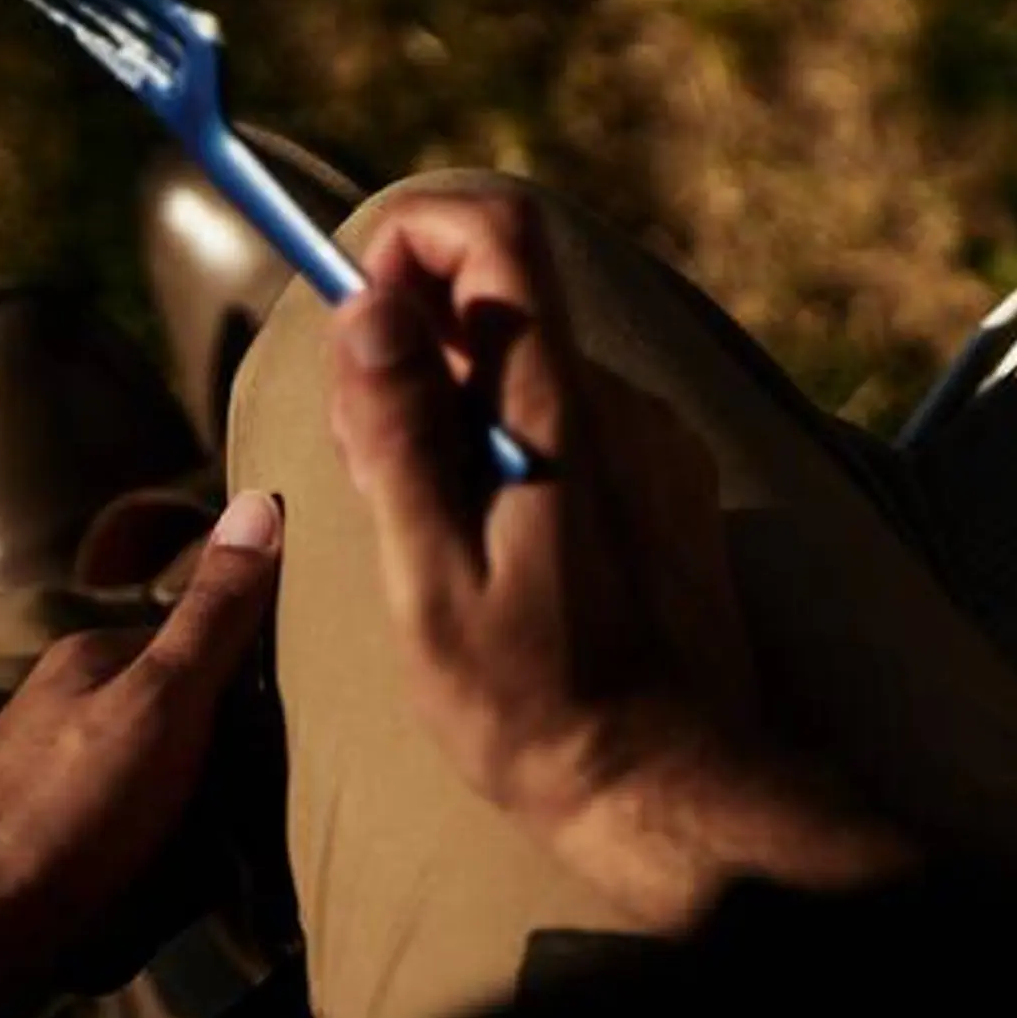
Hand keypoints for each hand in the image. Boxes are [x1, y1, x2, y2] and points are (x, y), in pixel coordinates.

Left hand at [0, 493, 281, 1017]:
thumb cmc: (66, 809)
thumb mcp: (162, 699)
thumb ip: (217, 613)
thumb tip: (265, 498)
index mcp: (93, 656)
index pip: (206, 640)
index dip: (262, 675)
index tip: (313, 713)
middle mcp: (69, 707)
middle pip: (186, 711)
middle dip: (233, 749)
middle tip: (286, 788)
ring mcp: (58, 778)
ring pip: (165, 776)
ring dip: (204, 808)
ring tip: (248, 843)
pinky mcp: (54, 845)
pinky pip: (138, 830)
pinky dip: (171, 849)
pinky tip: (191, 879)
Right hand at [326, 189, 903, 927]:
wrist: (666, 782)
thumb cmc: (533, 702)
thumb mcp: (430, 579)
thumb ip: (400, 436)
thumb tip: (369, 305)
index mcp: (559, 412)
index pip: (503, 235)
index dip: (414, 239)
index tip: (350, 312)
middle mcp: (620, 405)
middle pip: (500, 301)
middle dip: (406, 344)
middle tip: (361, 457)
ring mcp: (651, 441)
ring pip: (524, 367)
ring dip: (447, 405)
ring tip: (413, 520)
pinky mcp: (665, 481)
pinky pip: (564, 420)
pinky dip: (500, 444)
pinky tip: (476, 539)